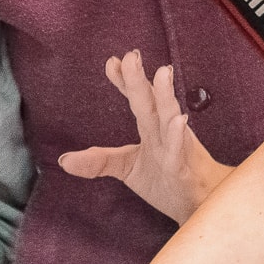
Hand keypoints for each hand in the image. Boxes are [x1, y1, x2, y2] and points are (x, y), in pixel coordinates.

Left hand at [57, 51, 231, 223]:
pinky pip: (179, 151)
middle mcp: (163, 132)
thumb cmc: (166, 181)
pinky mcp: (183, 169)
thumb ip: (99, 161)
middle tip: (131, 56)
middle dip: (139, 80)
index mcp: (150, 128)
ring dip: (166, 95)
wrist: (199, 206)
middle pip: (149, 102)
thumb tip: (64, 160)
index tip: (111, 61)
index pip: (136, 99)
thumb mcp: (127, 168)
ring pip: (170, 118)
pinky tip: (177, 121)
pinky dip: (177, 136)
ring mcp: (175, 149)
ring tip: (163, 72)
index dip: (124, 81)